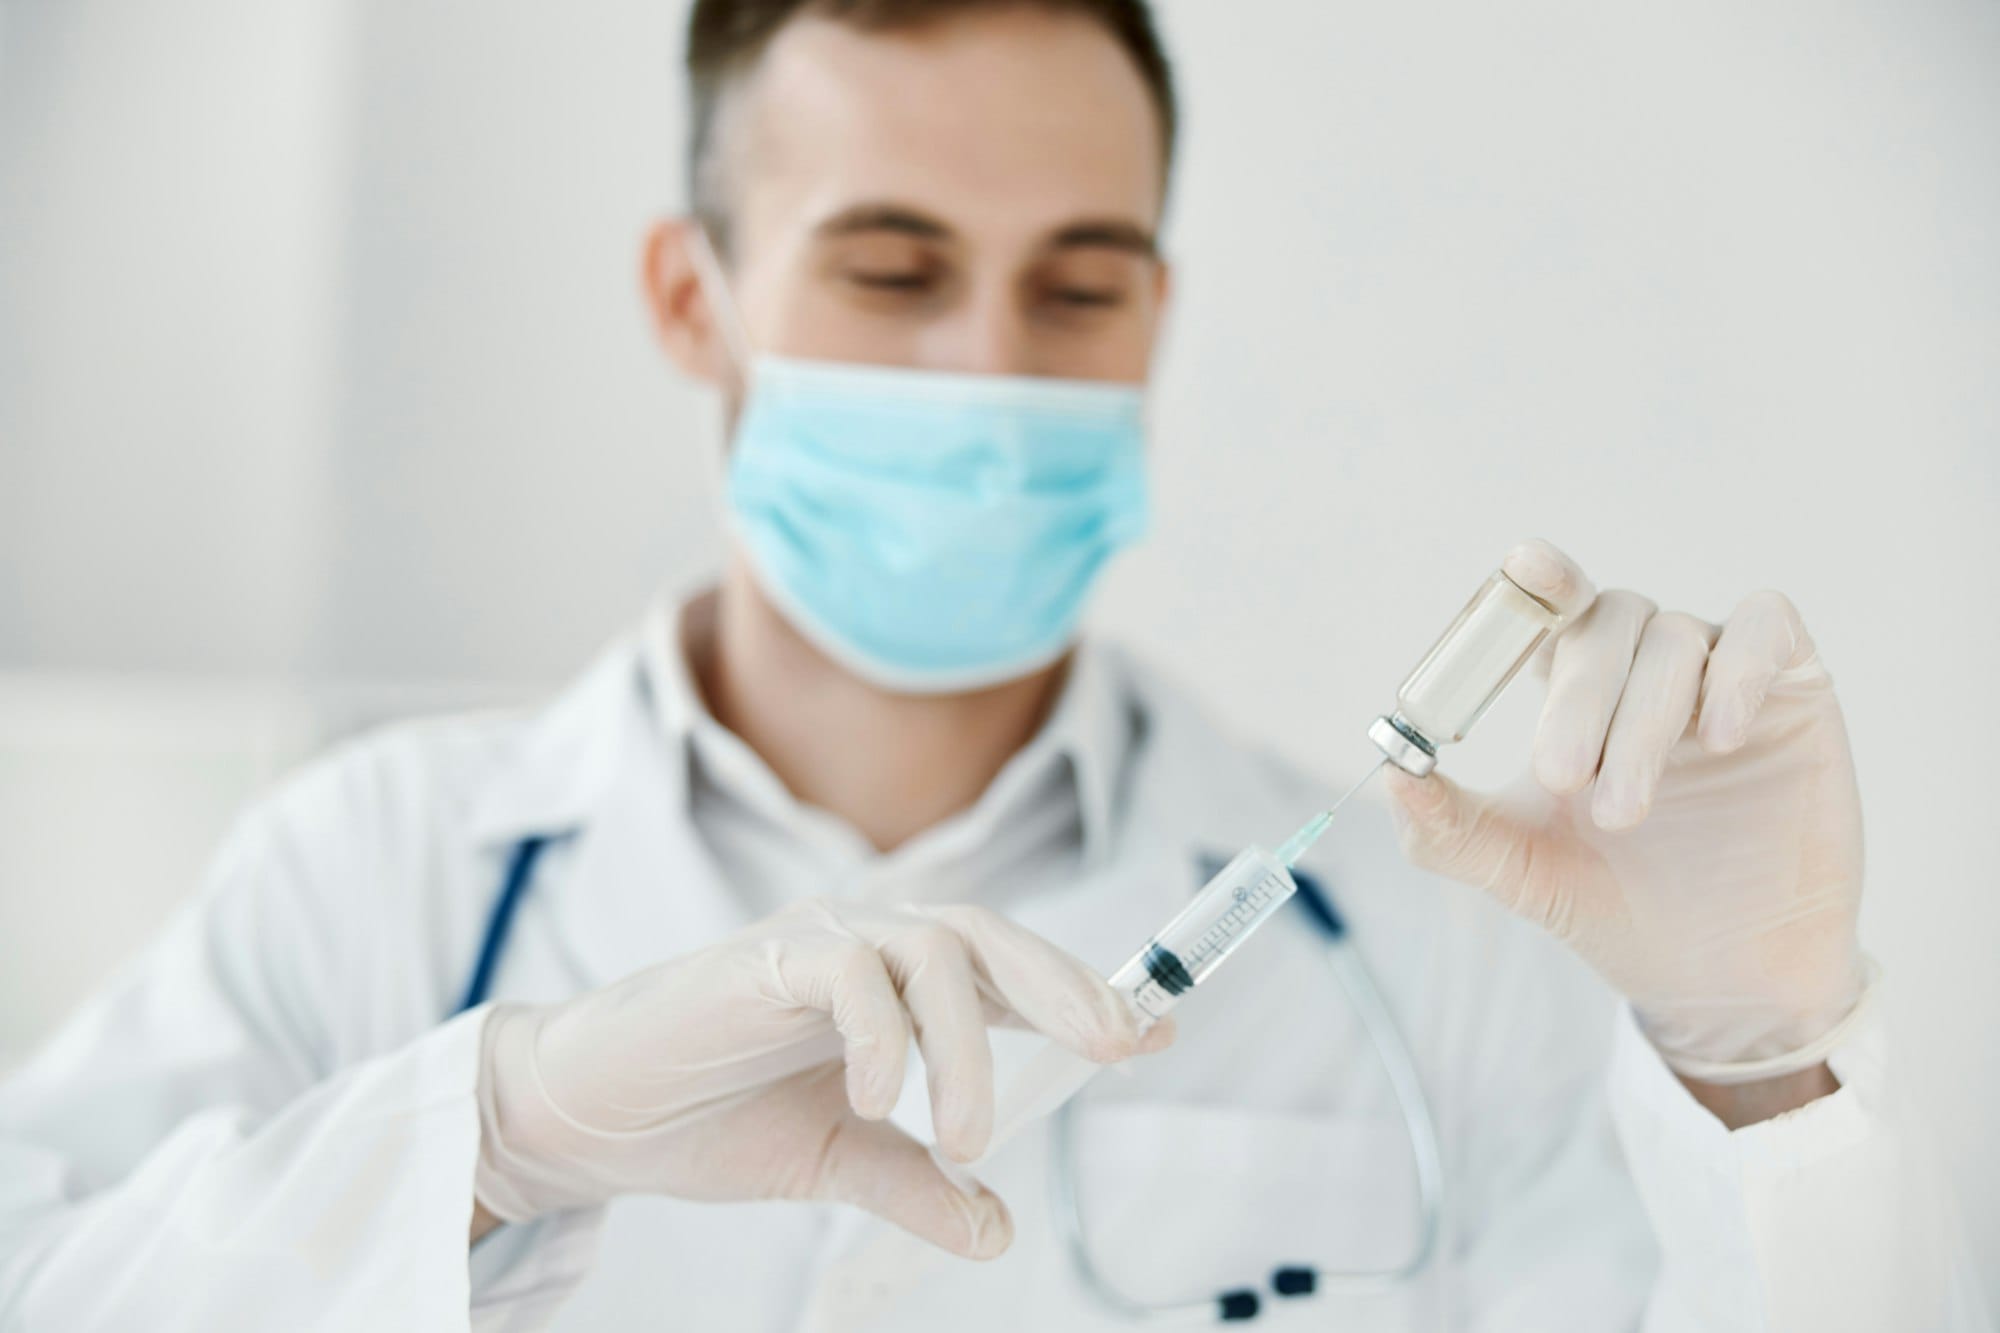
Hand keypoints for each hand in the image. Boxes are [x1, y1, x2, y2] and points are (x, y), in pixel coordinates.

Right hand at [472, 896, 1172, 1256]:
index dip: (1083, 991)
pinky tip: (880, 1100)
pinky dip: (881, 1033)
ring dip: (969, 1044)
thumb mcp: (835, 1162)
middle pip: (990, 936)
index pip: (1005, 970)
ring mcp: (816, 939)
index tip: (1155, 1030)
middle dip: (1066, 985)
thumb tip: (994, 1227)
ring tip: (968, 1136)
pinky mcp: (762, 956)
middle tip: (1121, 1045)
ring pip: (933, 949)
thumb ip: (916, 1184)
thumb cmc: (708, 1117)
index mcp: (892, 984)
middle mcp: (865, 943)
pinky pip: (848, 967)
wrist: (591, 1116)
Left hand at [1383, 540, 1865, 1083]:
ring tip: (1622, 810)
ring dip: (1641, 720)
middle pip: (1606, 623)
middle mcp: (1642, 667)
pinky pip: (1769, 628)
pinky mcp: (1795, 690)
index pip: (1548, 607)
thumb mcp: (1518, 872)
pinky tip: (1718, 737)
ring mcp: (1717, 674)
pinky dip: (1738, 667)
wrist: (1721, 979)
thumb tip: (1392, 773)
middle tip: (1559, 778)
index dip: (1535, 580)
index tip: (1525, 568)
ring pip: (1675, 638)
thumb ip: (1449, 827)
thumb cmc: (1616, 909)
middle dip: (1576, 699)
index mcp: (1571, 689)